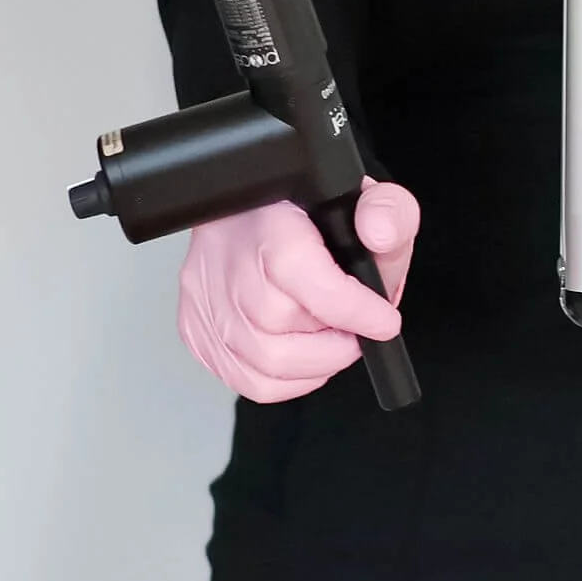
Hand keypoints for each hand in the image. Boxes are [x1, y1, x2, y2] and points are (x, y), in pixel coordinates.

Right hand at [177, 182, 418, 404]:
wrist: (254, 214)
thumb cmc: (307, 211)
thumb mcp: (363, 199)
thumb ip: (385, 210)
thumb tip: (379, 233)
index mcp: (268, 222)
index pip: (304, 277)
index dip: (354, 310)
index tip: (384, 321)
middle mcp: (226, 259)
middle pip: (279, 327)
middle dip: (333, 342)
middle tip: (354, 333)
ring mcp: (204, 298)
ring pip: (263, 363)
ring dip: (313, 365)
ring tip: (330, 344)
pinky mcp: (196, 329)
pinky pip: (245, 380)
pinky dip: (286, 381)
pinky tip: (303, 358)